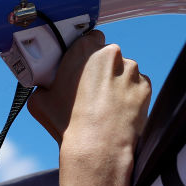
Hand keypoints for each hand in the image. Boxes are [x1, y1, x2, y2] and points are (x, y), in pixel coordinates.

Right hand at [28, 31, 150, 158]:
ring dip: (119, 82)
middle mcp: (111, 54)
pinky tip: (120, 111)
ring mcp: (131, 69)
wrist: (98, 147)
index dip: (89, 53)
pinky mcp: (146, 85)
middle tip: (95, 90)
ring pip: (125, 70)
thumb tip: (44, 86)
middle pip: (109, 55)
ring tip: (108, 105)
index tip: (85, 66)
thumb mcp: (39, 100)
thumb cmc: (67, 124)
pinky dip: (131, 95)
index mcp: (84, 50)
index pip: (91, 38)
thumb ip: (45, 84)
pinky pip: (137, 85)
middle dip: (104, 68)